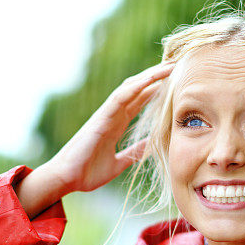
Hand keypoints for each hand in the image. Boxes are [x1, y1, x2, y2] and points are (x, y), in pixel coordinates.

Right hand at [16, 61, 173, 216]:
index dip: (155, 89)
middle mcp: (112, 115)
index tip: (175, 80)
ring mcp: (106, 114)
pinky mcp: (101, 117)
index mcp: (116, 124)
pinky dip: (136, 86)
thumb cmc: (87, 172)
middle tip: (177, 65)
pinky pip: (120, 97)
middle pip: (137, 89)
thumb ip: (133, 152)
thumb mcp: (118, 163)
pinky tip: (151, 78)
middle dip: (156, 77)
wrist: (66, 179)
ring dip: (150, 76)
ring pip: (130, 87)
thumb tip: (150, 146)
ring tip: (169, 66)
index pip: (139, 101)